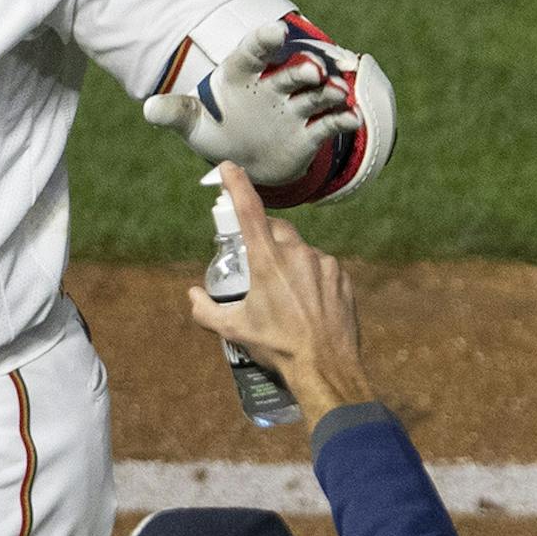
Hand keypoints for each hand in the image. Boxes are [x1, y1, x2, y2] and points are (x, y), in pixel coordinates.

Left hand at [143, 17, 361, 186]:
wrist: (242, 160)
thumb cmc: (216, 130)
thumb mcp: (193, 123)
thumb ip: (175, 113)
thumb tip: (148, 109)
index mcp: (243, 74)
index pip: (254, 51)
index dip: (264, 41)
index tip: (277, 32)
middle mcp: (274, 85)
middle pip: (293, 70)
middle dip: (305, 69)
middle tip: (313, 71)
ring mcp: (295, 106)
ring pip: (316, 94)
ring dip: (329, 92)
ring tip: (339, 93)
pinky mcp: (309, 131)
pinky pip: (328, 122)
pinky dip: (342, 120)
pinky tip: (352, 119)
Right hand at [187, 162, 375, 423]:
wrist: (325, 367)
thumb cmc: (277, 347)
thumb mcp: (232, 331)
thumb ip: (205, 310)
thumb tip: (194, 295)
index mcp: (267, 261)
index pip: (249, 211)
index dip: (236, 186)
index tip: (228, 168)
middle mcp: (297, 254)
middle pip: (276, 230)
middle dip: (263, 238)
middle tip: (255, 264)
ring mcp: (324, 264)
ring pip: (299, 252)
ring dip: (288, 264)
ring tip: (284, 298)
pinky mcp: (342, 277)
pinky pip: (321, 268)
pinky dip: (310, 279)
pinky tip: (305, 305)